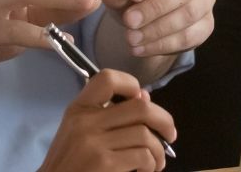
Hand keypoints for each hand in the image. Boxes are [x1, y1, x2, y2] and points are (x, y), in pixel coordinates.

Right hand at [38, 70, 176, 171]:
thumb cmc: (70, 162)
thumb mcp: (80, 132)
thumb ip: (108, 114)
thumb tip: (145, 97)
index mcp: (79, 108)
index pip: (107, 79)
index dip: (131, 84)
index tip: (143, 100)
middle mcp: (85, 122)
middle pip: (140, 107)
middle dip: (164, 121)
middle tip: (169, 135)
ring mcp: (94, 143)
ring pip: (145, 135)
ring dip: (159, 151)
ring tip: (156, 162)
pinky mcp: (105, 164)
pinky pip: (143, 156)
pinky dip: (150, 165)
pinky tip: (144, 170)